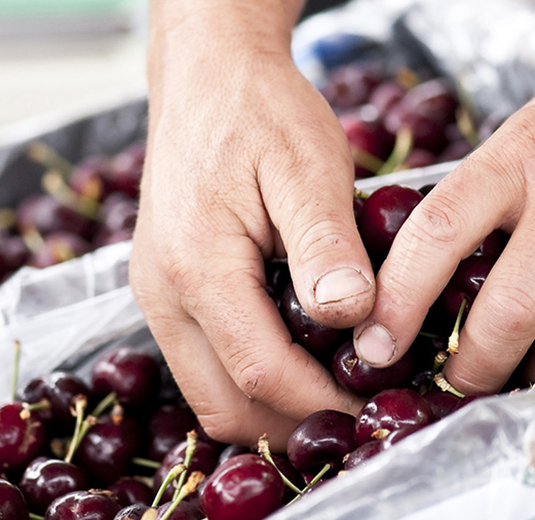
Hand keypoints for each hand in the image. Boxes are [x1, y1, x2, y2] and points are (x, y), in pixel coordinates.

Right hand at [131, 1, 371, 443]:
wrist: (206, 78)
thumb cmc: (259, 111)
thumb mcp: (309, 164)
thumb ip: (327, 244)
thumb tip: (352, 318)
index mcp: (196, 267)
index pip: (260, 372)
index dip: (324, 405)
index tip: (377, 411)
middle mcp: (162, 296)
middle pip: (224, 406)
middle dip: (294, 427)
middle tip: (360, 422)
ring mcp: (157, 299)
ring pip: (209, 396)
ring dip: (271, 412)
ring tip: (335, 400)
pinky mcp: (166, 296)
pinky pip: (204, 368)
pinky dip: (251, 386)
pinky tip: (300, 368)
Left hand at [353, 2, 534, 392]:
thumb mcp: (527, 131)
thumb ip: (482, 196)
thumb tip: (419, 273)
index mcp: (515, 161)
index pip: (435, 236)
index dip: (397, 302)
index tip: (375, 347)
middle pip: (508, 316)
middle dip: (472, 371)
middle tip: (455, 387)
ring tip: (518, 380)